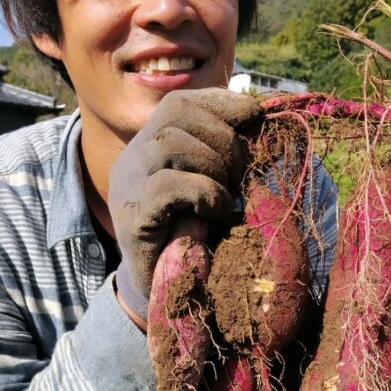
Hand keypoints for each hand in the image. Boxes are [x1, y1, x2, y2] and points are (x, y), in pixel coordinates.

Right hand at [109, 88, 262, 319]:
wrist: (163, 287)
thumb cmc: (193, 232)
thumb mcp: (210, 185)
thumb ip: (226, 156)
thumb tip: (262, 120)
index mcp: (149, 145)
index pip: (179, 103)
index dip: (221, 103)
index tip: (254, 115)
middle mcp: (132, 157)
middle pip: (176, 114)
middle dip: (223, 138)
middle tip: (241, 174)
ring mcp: (127, 184)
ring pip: (171, 142)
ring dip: (215, 166)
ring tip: (226, 196)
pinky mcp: (133, 215)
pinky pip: (170, 185)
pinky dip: (204, 193)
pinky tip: (214, 213)